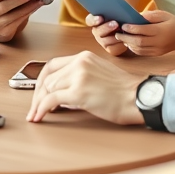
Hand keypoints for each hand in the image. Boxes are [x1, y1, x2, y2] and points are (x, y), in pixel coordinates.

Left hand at [27, 51, 144, 125]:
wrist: (139, 97)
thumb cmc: (125, 91)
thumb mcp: (100, 74)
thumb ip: (80, 77)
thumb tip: (60, 93)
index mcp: (84, 57)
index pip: (53, 65)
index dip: (41, 80)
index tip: (38, 92)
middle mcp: (79, 62)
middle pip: (47, 77)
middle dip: (38, 94)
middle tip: (34, 108)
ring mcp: (78, 76)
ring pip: (48, 88)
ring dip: (39, 103)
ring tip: (37, 115)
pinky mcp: (78, 92)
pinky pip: (51, 100)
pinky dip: (41, 109)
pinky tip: (39, 116)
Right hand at [87, 13, 128, 55]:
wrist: (129, 28)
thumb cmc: (123, 16)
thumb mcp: (118, 10)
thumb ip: (113, 9)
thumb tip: (115, 7)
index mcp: (95, 20)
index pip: (90, 20)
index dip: (94, 20)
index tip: (100, 18)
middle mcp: (97, 31)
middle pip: (97, 31)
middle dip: (106, 28)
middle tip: (116, 24)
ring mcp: (102, 41)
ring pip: (105, 41)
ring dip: (114, 37)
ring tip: (122, 32)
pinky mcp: (110, 49)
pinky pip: (113, 49)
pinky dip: (119, 44)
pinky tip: (125, 40)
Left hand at [114, 10, 174, 56]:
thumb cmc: (172, 22)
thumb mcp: (164, 15)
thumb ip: (151, 15)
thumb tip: (136, 16)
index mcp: (161, 31)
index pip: (143, 30)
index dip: (131, 28)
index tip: (123, 25)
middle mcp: (159, 42)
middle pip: (139, 42)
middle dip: (126, 38)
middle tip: (117, 33)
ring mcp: (158, 50)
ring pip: (140, 49)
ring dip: (129, 44)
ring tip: (121, 38)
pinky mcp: (157, 54)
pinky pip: (143, 53)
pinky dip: (134, 49)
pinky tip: (129, 43)